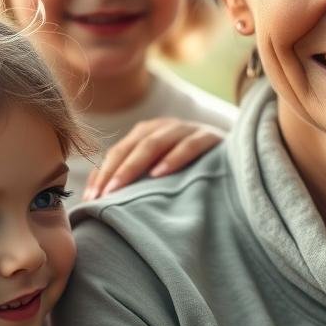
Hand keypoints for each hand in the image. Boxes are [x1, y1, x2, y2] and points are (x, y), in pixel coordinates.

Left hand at [84, 118, 224, 200]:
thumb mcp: (158, 172)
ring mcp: (188, 129)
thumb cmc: (189, 170)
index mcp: (148, 133)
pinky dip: (174, 157)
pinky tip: (161, 173)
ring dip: (136, 165)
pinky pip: (190, 144)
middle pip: (133, 145)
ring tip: (122, 187)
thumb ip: (132, 177)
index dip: (102, 173)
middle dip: (115, 171)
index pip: (118, 151)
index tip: (90, 199)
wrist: (235, 157)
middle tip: (102, 195)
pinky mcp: (210, 136)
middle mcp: (165, 127)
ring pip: (156, 142)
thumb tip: (93, 195)